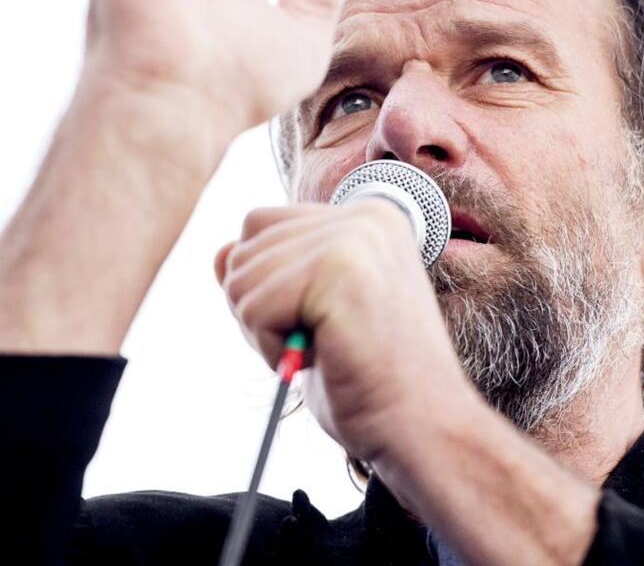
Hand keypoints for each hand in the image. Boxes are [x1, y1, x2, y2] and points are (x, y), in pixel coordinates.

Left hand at [214, 201, 475, 462]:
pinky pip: (255, 307)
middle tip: (320, 341)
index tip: (315, 320)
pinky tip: (322, 358)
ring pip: (242, 278)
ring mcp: (355, 237)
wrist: (424, 427)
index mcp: (367, 218)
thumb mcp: (313, 314)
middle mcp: (364, 216)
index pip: (262, 225)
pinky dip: (272, 347)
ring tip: (324, 349)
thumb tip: (219, 252)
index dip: (266, 284)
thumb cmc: (370, 380)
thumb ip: (271, 274)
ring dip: (266, 331)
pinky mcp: (341, 270)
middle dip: (262, 309)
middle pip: (246, 247)